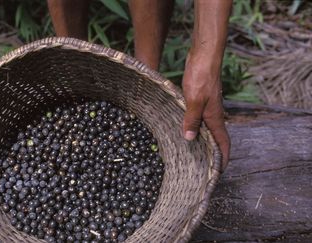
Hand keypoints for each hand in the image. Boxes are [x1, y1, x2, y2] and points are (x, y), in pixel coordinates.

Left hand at [182, 53, 229, 171]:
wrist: (204, 56)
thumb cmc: (201, 76)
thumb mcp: (194, 100)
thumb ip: (192, 119)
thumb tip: (189, 139)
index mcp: (215, 118)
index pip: (223, 143)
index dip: (222, 158)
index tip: (218, 173)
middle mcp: (213, 115)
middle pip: (216, 139)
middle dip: (212, 155)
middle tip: (203, 168)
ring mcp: (207, 108)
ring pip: (207, 130)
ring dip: (202, 142)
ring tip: (192, 154)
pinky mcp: (200, 101)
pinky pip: (199, 120)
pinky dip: (194, 129)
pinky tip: (183, 131)